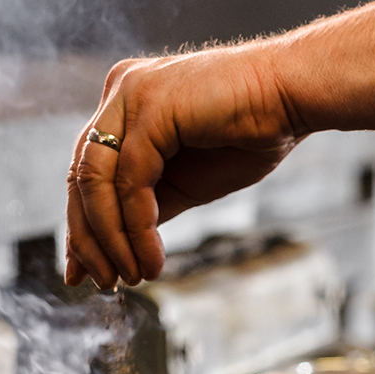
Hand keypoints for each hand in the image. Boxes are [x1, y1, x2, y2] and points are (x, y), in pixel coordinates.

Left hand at [64, 44, 304, 286]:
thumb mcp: (185, 181)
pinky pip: (130, 181)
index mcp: (124, 103)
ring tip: (132, 276)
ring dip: (111, 238)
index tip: (81, 270)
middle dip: (87, 236)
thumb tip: (116, 244)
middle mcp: (118, 92)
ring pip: (96, 180)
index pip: (85, 170)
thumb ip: (147, 203)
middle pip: (80, 176)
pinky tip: (151, 258)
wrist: (294, 99)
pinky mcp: (151, 107)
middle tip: (102, 282)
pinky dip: (136, 227)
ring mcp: (131, 95)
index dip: (81, 224)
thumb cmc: (251, 134)